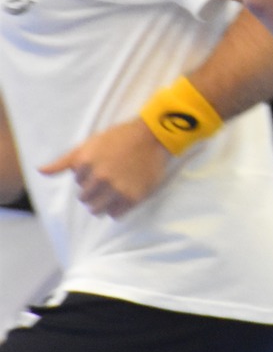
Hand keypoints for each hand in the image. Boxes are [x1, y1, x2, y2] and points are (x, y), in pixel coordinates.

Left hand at [41, 118, 171, 217]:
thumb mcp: (88, 145)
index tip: (100, 169)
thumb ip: (63, 161)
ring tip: (113, 192)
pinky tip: (123, 196)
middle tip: (107, 182)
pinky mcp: (133, 197)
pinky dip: (117, 209)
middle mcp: (99, 177)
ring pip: (98, 210)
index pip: (78, 185)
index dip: (88, 179)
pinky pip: (116, 215)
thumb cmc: (119, 138)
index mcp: (85, 163)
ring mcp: (116, 188)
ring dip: (102, 204)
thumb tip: (40, 171)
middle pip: (85, 201)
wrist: (152, 136)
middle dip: (93, 194)